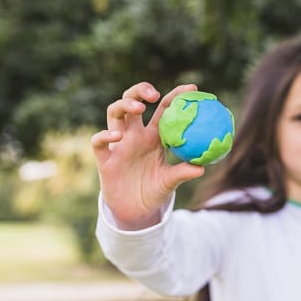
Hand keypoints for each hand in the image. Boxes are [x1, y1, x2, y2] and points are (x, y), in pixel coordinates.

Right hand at [91, 82, 205, 229]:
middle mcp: (135, 135)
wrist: (135, 212)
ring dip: (124, 105)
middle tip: (154, 95)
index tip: (191, 88)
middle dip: (140, 91)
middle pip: (132, 101)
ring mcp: (118, 145)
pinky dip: (105, 135)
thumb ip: (183, 172)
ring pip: (114, 113)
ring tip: (139, 108)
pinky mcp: (104, 158)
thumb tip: (202, 167)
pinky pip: (98, 141)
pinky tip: (117, 137)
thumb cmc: (154, 191)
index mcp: (154, 137)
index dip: (175, 96)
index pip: (163, 109)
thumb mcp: (170, 182)